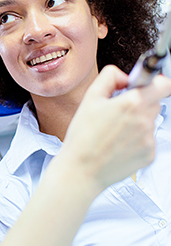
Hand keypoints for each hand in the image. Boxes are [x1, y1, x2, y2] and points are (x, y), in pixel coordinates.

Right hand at [59, 65, 170, 195]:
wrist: (82, 169)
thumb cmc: (82, 136)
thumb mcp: (89, 98)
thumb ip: (109, 77)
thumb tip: (124, 76)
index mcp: (131, 103)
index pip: (162, 84)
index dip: (154, 83)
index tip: (144, 86)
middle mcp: (144, 120)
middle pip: (155, 103)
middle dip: (140, 103)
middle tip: (119, 111)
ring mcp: (149, 139)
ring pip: (150, 122)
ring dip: (137, 122)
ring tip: (114, 131)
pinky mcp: (150, 155)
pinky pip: (147, 140)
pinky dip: (136, 140)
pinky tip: (118, 144)